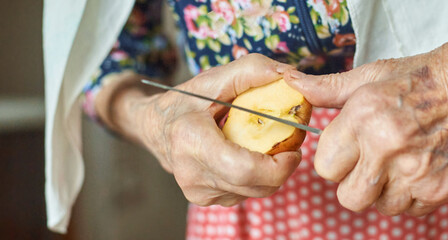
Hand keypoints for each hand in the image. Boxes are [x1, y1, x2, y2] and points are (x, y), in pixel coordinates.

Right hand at [98, 54, 301, 205]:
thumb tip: (287, 74)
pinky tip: (248, 157)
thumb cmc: (185, 103)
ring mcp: (198, 192)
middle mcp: (192, 173)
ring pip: (255, 192)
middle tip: (289, 143)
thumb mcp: (213, 79)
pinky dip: (256, 178)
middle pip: (256, 185)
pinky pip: (245, 194)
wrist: (154, 128)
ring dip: (271, 173)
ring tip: (267, 147)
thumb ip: (250, 71)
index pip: (245, 170)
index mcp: (191, 141)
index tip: (293, 148)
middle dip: (282, 167)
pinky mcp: (205, 200)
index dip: (278, 166)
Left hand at [285, 37, 447, 215]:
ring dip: (382, 191)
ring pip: (378, 206)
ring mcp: (415, 172)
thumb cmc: (421, 79)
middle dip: (353, 182)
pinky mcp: (438, 190)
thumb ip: (327, 89)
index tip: (348, 148)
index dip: (334, 158)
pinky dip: (409, 196)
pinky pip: (408, 211)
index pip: (324, 166)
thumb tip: (293, 85)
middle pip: (347, 197)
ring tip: (397, 161)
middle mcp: (388, 147)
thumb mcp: (371, 76)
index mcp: (364, 118)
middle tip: (369, 161)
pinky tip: (417, 168)